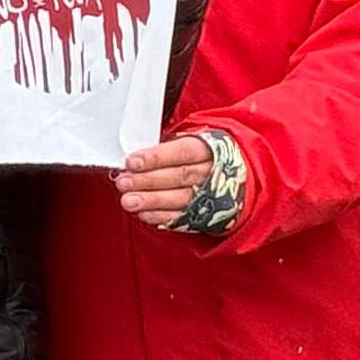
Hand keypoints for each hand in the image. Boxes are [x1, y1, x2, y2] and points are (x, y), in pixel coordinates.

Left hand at [116, 131, 244, 232]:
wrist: (236, 175)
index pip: (182, 151)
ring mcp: (210, 195)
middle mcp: (212, 172)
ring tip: (129, 201)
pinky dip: (161, 217)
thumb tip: (134, 159)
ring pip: (181, 199)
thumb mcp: (189, 142)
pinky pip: (183, 218)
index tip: (132, 161)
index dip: (156, 157)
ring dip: (151, 201)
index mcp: (209, 149)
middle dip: (148, 180)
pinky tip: (143, 213)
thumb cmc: (200, 156)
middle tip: (124, 182)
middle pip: (179, 176)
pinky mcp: (205, 214)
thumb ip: (164, 148)